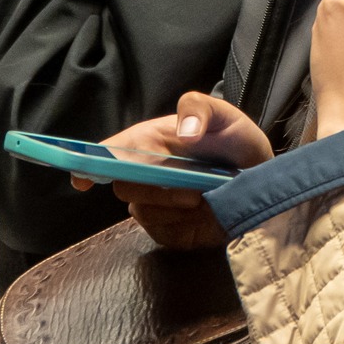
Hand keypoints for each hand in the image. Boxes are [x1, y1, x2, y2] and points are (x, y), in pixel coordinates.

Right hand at [70, 92, 272, 248]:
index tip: (83, 179)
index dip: (91, 164)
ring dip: (175, 209)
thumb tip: (184, 132)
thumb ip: (199, 109)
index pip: (109, 153)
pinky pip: (163, 234)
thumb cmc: (235, 141)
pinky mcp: (168, 231)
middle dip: (156, 189)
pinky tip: (206, 214)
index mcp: (149, 142)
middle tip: (195, 189)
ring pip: (143, 213)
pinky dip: (185, 227)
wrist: (260, 177)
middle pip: (124, 187)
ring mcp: (153, 204)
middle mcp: (144, 174)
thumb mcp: (224, 115)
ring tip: (208, 197)